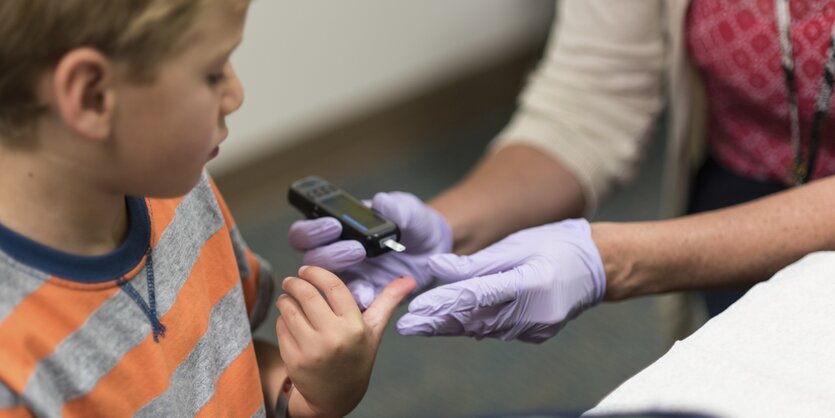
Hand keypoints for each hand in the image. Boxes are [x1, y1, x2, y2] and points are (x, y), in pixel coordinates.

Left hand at [276, 265, 415, 417]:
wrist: (336, 396)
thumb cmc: (356, 357)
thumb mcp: (374, 331)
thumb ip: (388, 302)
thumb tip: (409, 280)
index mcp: (354, 326)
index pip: (333, 287)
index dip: (317, 273)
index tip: (307, 269)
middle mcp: (333, 337)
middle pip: (307, 295)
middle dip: (296, 283)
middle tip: (293, 280)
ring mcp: (311, 350)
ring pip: (289, 310)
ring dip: (286, 299)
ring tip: (289, 298)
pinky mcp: (294, 360)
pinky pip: (282, 328)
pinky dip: (282, 319)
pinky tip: (290, 321)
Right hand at [288, 192, 450, 307]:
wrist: (433, 248)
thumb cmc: (411, 224)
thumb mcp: (407, 211)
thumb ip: (395, 207)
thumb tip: (381, 202)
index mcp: (335, 230)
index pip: (305, 232)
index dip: (313, 230)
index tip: (335, 225)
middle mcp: (334, 254)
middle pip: (311, 260)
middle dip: (330, 254)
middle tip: (357, 249)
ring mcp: (348, 276)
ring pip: (325, 283)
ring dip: (339, 276)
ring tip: (364, 261)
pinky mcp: (364, 293)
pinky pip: (352, 302)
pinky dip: (359, 297)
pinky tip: (370, 292)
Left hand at [396, 219, 604, 342]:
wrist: (597, 266)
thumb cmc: (556, 245)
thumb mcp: (515, 245)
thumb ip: (475, 262)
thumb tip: (436, 266)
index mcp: (530, 283)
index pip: (477, 296)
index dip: (443, 304)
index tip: (415, 310)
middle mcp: (534, 312)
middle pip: (476, 319)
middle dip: (439, 322)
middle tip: (407, 326)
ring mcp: (537, 327)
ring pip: (484, 328)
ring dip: (453, 326)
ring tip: (422, 325)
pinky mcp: (537, 333)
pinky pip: (499, 330)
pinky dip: (477, 325)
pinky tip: (456, 322)